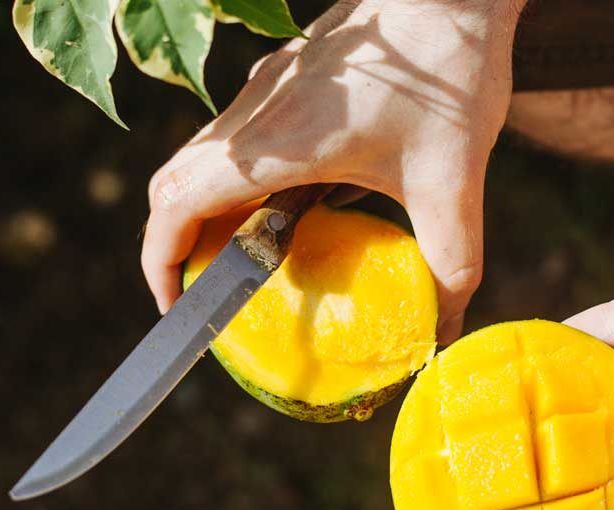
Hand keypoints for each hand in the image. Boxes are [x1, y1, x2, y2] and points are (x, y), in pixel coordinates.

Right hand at [143, 0, 524, 342]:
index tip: (177, 307)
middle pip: (175, 183)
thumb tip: (444, 332)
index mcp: (274, 141)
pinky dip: (240, 178)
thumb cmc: (451, 73)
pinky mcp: (289, 75)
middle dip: (179, 244)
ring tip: (248, 256)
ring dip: (207, 208)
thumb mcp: (454, 182)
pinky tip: (299, 200)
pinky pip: (238, 133)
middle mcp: (255, 111)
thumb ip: (450, 263)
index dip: (160, 262)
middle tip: (212, 290)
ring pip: (203, 155)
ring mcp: (267, 87)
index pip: (176, 204)